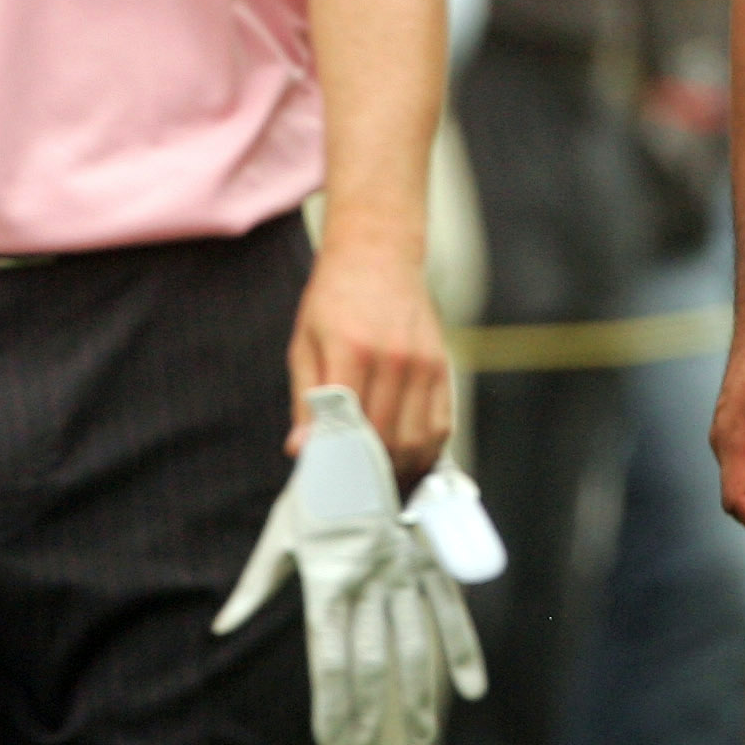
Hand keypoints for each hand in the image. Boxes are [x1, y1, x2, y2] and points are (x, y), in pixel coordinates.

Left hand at [288, 239, 451, 487]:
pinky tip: (406, 459)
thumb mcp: (304, 343)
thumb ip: (306, 399)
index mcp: (352, 349)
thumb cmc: (333, 299)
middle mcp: (394, 357)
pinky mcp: (443, 365)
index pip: (348, 427)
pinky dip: (425, 450)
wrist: (378, 253)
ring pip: (417, 440)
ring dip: (398, 468)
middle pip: (385, 440)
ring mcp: (424, 362)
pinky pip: (441, 424)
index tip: (327, 485)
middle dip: (367, 474)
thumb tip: (301, 449)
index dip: (338, 464)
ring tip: (378, 482)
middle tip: (349, 491)